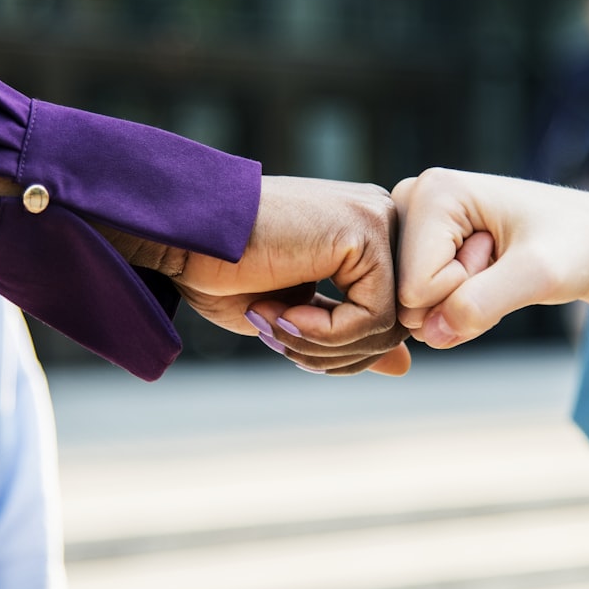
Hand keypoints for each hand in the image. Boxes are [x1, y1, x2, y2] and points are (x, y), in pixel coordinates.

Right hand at [181, 176, 409, 374]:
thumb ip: (349, 335)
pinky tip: (281, 314)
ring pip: (387, 328)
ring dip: (322, 347)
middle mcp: (380, 224)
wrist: (182, 235)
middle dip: (333, 355)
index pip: (387, 320)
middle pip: (394, 327)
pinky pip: (374, 316)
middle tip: (278, 340)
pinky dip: (324, 333)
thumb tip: (405, 366)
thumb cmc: (223, 270)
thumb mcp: (295, 317)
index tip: (285, 338)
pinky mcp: (367, 231)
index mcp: (365, 240)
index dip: (340, 351)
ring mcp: (377, 222)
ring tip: (273, 325)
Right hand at [392, 168, 588, 348]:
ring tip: (494, 265)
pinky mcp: (414, 243)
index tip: (501, 255)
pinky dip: (455, 306)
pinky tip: (482, 274)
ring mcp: (408, 222)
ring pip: (413, 306)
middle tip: (498, 263)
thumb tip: (431, 334)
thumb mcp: (541, 275)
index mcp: (433, 191)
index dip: (465, 289)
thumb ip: (484, 303)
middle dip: (457, 299)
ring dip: (458, 304)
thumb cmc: (574, 245)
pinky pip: (420, 306)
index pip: (416, 287)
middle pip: (408, 297)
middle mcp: (409, 199)